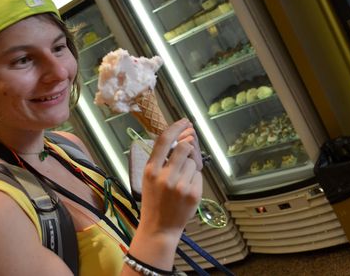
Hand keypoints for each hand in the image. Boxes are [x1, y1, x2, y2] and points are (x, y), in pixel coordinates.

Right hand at [139, 119, 202, 240]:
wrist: (159, 228)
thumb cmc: (155, 200)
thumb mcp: (150, 178)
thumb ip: (163, 159)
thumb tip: (185, 137)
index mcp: (150, 170)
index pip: (164, 140)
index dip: (176, 127)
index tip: (185, 121)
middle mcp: (164, 176)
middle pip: (184, 147)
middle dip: (188, 147)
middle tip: (186, 154)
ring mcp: (180, 186)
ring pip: (193, 162)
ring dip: (191, 167)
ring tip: (181, 181)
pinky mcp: (193, 194)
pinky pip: (199, 176)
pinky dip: (195, 179)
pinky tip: (186, 190)